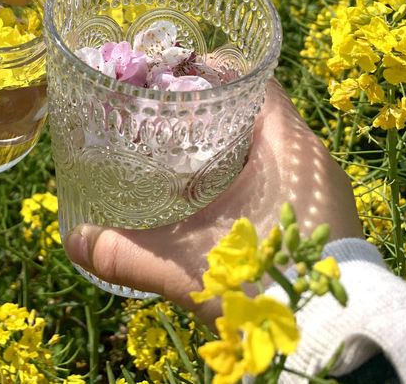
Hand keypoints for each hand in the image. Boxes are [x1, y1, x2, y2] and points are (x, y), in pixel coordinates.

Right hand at [63, 80, 362, 322]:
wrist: (329, 334)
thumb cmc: (265, 281)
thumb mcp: (188, 264)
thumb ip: (129, 251)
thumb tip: (75, 241)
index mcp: (286, 143)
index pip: (254, 81)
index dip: (215, 72)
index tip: (176, 75)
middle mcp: (309, 156)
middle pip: (258, 111)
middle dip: (214, 110)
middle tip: (168, 113)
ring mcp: (319, 186)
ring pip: (269, 145)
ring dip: (232, 144)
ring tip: (185, 150)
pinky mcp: (322, 215)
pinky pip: (282, 175)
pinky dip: (249, 174)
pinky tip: (216, 194)